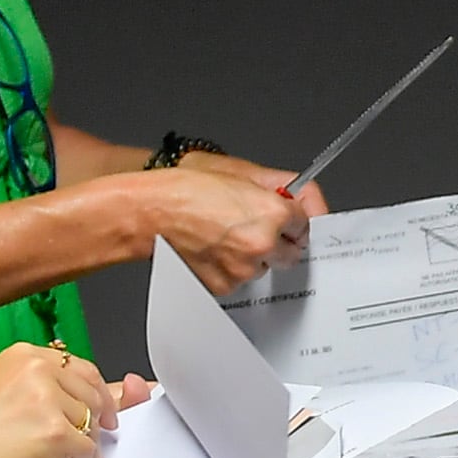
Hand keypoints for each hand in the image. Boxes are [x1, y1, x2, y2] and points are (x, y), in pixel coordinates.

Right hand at [0, 343, 144, 457]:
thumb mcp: (4, 404)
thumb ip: (51, 395)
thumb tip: (124, 391)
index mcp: (21, 357)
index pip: (78, 369)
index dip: (93, 395)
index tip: (103, 410)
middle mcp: (36, 370)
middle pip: (93, 395)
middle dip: (94, 424)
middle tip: (86, 446)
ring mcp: (47, 400)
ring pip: (93, 426)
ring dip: (87, 452)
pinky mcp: (56, 434)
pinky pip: (90, 455)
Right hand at [142, 161, 315, 292]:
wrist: (149, 211)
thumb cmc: (186, 189)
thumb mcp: (241, 172)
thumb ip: (281, 186)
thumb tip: (304, 198)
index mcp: (274, 214)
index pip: (307, 225)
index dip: (293, 218)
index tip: (286, 217)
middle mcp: (263, 245)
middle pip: (292, 253)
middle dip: (280, 241)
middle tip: (254, 226)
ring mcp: (243, 269)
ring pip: (264, 268)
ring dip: (253, 256)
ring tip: (225, 234)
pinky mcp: (224, 285)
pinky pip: (240, 280)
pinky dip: (231, 268)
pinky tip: (213, 248)